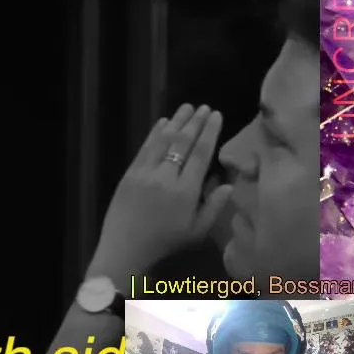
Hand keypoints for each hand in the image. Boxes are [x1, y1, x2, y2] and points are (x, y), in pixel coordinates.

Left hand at [90, 103, 232, 278]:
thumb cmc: (165, 241)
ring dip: (176, 122)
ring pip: (163, 141)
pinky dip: (155, 133)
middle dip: (195, 122)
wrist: (125, 246)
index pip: (200, 154)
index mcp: (185, 191)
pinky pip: (145, 148)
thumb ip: (214, 207)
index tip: (217, 116)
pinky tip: (163, 122)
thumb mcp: (197, 231)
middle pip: (182, 143)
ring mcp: (144, 173)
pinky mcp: (129, 173)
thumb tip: (228, 183)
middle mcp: (165, 177)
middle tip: (204, 107)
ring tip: (187, 108)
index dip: (209, 133)